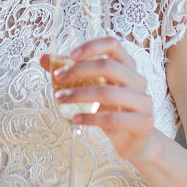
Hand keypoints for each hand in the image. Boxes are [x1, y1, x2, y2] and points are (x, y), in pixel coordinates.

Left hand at [39, 37, 156, 162]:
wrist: (135, 141)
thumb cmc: (112, 110)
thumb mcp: (93, 88)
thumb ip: (72, 73)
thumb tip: (44, 58)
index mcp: (128, 66)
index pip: (113, 44)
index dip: (91, 46)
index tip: (70, 55)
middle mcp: (138, 80)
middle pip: (109, 66)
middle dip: (79, 71)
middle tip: (58, 78)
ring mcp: (143, 102)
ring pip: (108, 93)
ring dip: (79, 95)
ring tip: (60, 100)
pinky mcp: (143, 123)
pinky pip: (112, 118)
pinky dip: (90, 118)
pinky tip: (76, 119)